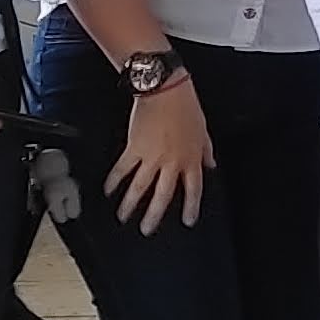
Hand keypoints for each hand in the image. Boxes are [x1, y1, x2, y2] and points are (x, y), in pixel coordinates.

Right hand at [107, 73, 212, 228]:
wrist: (165, 90)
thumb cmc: (186, 106)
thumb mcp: (203, 130)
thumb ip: (206, 150)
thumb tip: (211, 164)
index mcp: (192, 158)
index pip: (194, 189)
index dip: (191, 206)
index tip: (187, 221)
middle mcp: (173, 162)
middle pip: (163, 195)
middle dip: (155, 215)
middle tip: (148, 230)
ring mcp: (153, 157)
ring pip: (141, 188)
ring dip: (130, 205)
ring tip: (123, 217)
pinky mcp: (134, 148)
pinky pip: (123, 169)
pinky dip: (114, 181)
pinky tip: (108, 191)